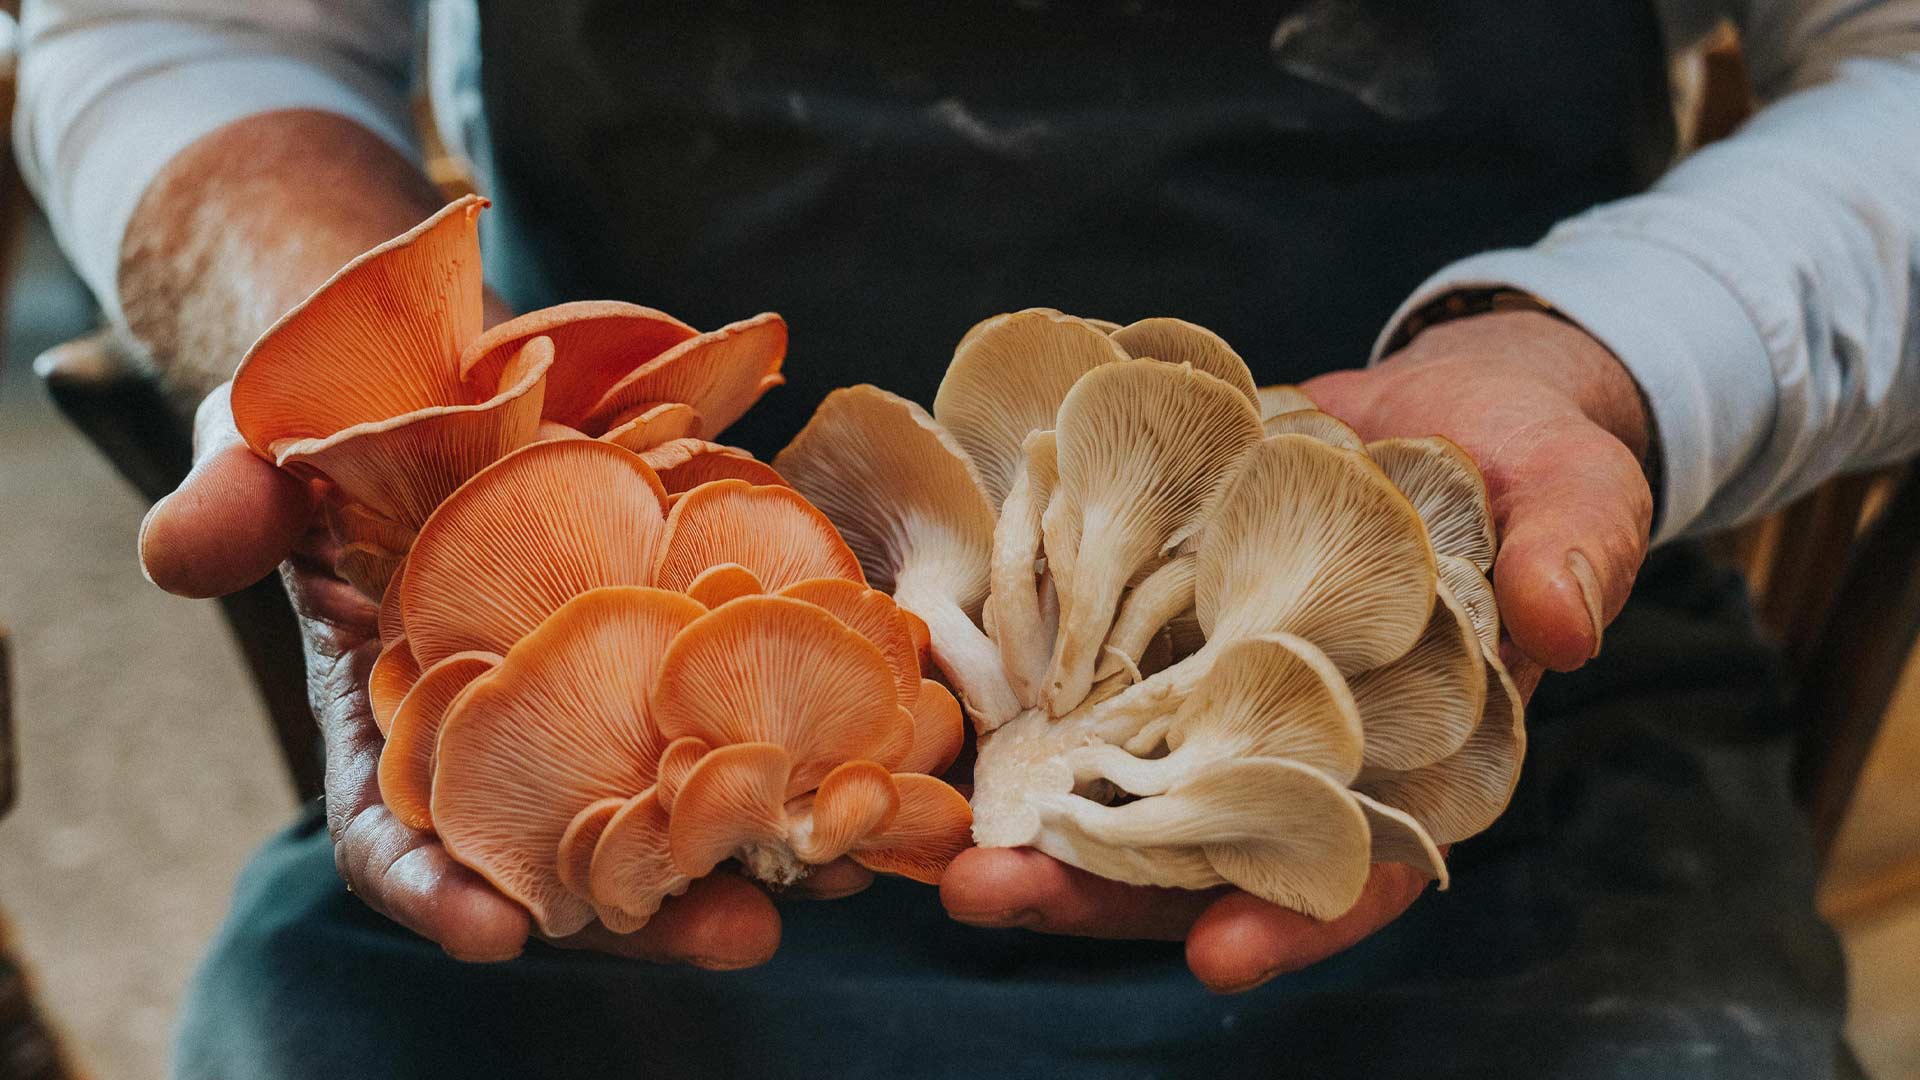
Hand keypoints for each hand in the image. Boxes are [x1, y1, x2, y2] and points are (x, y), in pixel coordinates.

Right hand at [142, 384, 863, 965]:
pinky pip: (747, 691)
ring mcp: (603, 688)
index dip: (437, 889)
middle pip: (572, 849)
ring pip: (677, 794)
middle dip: (649, 904)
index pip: (397, 837)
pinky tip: (878, 747)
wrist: (440, 367)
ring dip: (760, 841)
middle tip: (735, 934)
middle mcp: (509, 735)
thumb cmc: (332, 424)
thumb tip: (178, 557)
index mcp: (391, 727)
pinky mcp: (684, 629)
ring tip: (840, 873)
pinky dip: (807, 724)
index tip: (496, 933)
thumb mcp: (262, 448)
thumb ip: (228, 504)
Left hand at [943, 310, 1653, 988]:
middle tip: (993, 899)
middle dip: (1095, 885)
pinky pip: (1075, 666)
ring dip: (1023, 809)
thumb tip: (1566, 624)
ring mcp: (1214, 686)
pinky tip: (932, 705)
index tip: (1218, 955)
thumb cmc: (1529, 462)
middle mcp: (1294, 743)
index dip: (1294, 915)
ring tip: (932, 834)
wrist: (1444, 401)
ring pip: (1113, 774)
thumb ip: (1573, 556)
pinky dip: (1007, 691)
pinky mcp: (1155, 616)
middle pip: (1193, 841)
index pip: (1357, 864)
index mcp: (1407, 761)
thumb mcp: (1575, 496)